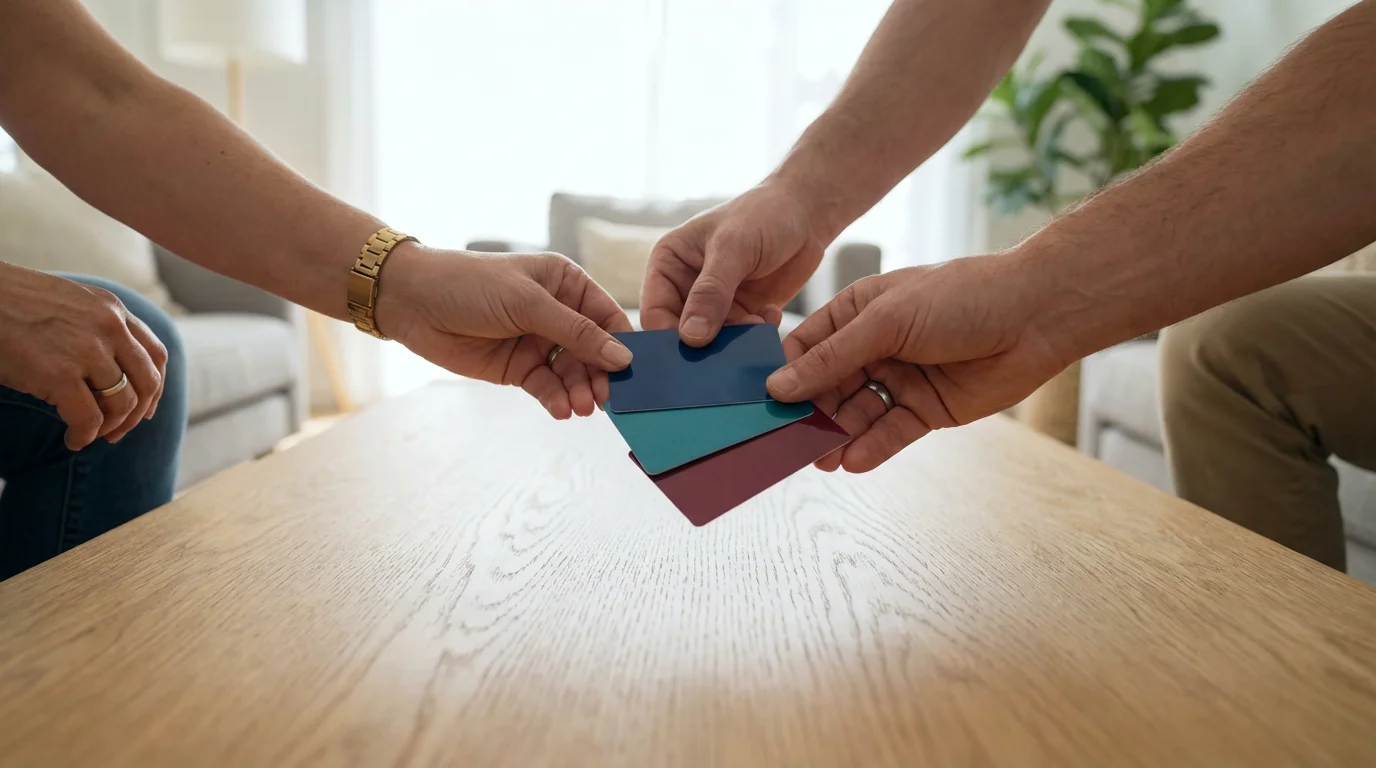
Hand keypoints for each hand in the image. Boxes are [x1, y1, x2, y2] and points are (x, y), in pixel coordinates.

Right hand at [0, 264, 167, 449]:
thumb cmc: (11, 303)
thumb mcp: (70, 303)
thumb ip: (96, 327)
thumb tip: (112, 367)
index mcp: (112, 309)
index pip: (156, 356)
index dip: (154, 389)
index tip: (145, 409)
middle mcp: (109, 327)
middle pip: (148, 383)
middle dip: (136, 415)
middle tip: (116, 432)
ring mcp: (87, 350)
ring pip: (123, 404)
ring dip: (110, 428)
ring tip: (90, 435)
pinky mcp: (59, 374)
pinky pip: (89, 419)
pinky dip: (84, 436)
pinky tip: (72, 440)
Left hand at [375, 246, 633, 418]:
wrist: (412, 302)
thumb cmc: (470, 284)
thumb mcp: (528, 303)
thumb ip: (575, 332)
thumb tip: (622, 357)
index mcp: (566, 284)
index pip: (607, 316)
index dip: (622, 344)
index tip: (634, 372)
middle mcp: (557, 313)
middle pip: (593, 351)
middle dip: (600, 375)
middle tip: (606, 399)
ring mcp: (538, 342)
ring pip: (572, 373)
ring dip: (579, 391)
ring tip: (581, 408)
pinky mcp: (518, 368)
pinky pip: (547, 386)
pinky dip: (556, 399)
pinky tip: (560, 410)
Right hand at [640, 181, 826, 344]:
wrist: (806, 213)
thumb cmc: (763, 214)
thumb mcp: (733, 247)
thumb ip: (711, 292)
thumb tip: (691, 337)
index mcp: (668, 264)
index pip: (655, 312)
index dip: (666, 337)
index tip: (688, 355)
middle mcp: (686, 287)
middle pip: (681, 334)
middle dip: (703, 346)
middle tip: (724, 355)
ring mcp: (715, 304)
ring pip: (713, 342)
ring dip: (735, 342)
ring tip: (757, 323)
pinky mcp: (742, 314)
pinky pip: (741, 340)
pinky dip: (755, 336)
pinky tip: (770, 315)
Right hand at [764, 254, 1068, 471]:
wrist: (1035, 316)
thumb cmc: (961, 298)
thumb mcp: (887, 321)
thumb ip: (833, 358)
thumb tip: (779, 387)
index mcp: (858, 311)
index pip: (807, 347)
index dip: (786, 374)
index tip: (763, 402)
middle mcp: (875, 346)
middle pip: (828, 386)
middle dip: (809, 412)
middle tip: (786, 441)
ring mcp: (900, 378)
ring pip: (856, 414)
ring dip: (837, 436)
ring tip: (819, 458)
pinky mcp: (926, 409)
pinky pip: (889, 433)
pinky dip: (871, 448)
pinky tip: (852, 461)